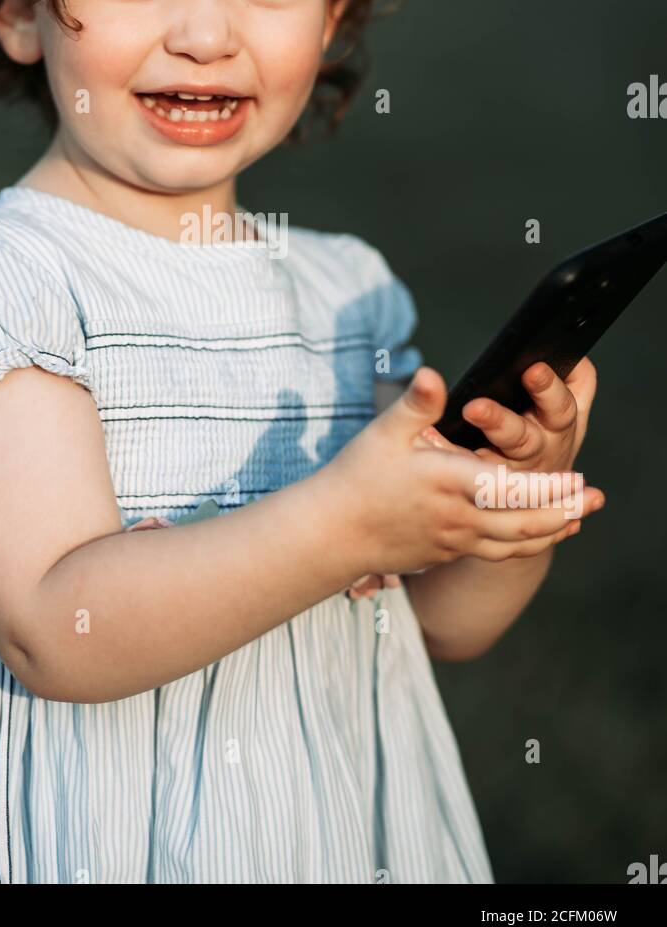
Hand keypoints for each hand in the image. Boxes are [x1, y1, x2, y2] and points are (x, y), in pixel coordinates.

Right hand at [330, 366, 603, 580]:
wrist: (332, 533)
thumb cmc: (356, 477)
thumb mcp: (384, 432)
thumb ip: (416, 403)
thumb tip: (432, 373)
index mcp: (448, 481)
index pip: (510, 489)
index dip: (549, 488)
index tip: (579, 479)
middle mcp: (457, 516)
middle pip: (523, 522)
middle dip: (564, 510)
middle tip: (595, 498)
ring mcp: (454, 540)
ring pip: (514, 543)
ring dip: (550, 531)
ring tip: (577, 519)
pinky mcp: (447, 553)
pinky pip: (495, 553)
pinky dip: (524, 545)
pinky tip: (537, 536)